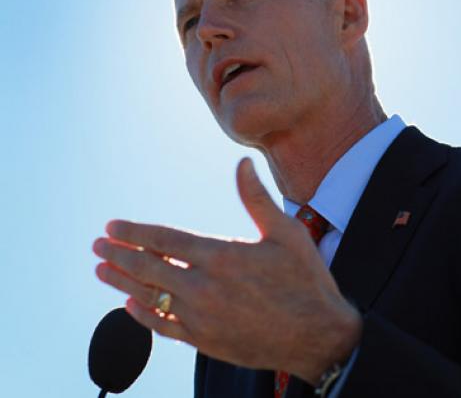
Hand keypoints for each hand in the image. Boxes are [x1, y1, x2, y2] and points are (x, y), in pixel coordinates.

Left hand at [93, 157, 361, 383]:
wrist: (318, 336)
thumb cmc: (306, 279)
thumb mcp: (287, 232)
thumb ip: (256, 198)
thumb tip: (243, 163)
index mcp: (221, 256)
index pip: (165, 240)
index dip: (135, 232)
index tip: (113, 226)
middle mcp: (204, 287)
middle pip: (148, 267)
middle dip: (119, 254)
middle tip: (98, 245)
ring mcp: (201, 317)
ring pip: (149, 297)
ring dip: (121, 282)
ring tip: (101, 271)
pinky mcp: (205, 341)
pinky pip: (163, 327)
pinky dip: (142, 316)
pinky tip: (129, 306)